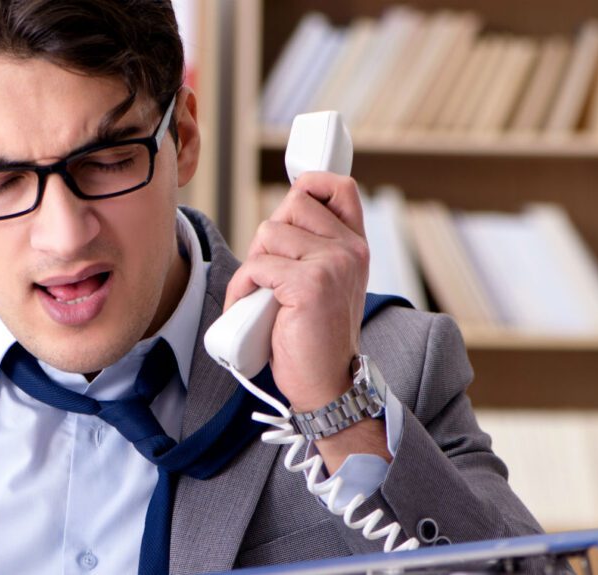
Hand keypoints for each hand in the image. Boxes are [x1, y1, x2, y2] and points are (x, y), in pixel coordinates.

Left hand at [225, 173, 386, 466]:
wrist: (328, 384)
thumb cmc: (316, 337)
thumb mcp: (325, 283)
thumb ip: (312, 248)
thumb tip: (278, 220)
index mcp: (356, 246)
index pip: (337, 187)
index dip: (308, 185)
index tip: (288, 209)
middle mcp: (350, 250)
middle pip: (290, 205)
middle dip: (269, 237)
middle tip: (269, 275)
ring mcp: (332, 264)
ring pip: (268, 233)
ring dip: (252, 267)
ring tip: (259, 297)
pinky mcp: (308, 285)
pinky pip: (256, 266)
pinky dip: (242, 289)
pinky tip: (250, 310)